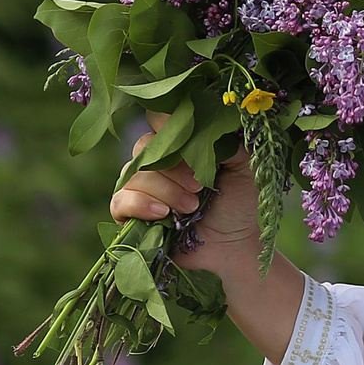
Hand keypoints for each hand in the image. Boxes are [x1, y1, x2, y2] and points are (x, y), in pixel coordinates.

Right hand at [106, 117, 259, 274]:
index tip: (192, 144)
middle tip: (199, 187)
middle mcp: (156, 163)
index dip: (169, 127)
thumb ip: (227, 142)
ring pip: (133, 174)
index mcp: (178, 145)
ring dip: (165, 190)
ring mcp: (141, 188)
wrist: (234, 245)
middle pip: (143, 147)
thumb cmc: (239, 203)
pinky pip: (119, 201)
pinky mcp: (131, 214)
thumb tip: (209, 124)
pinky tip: (163, 214)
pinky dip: (140, 204)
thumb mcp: (244, 166)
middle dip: (173, 168)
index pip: (157, 119)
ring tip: (191, 207)